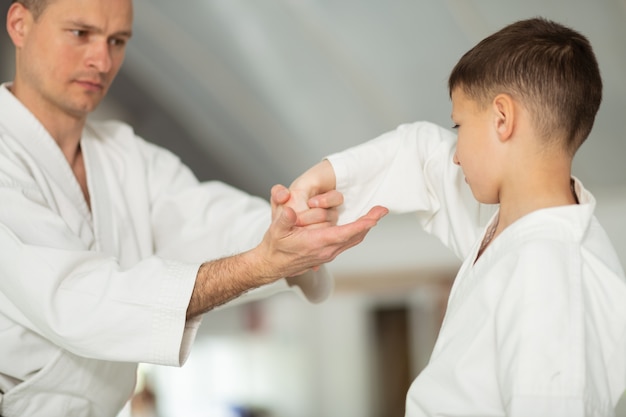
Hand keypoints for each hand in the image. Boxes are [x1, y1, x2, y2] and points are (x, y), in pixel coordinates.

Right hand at [259, 185, 387, 277]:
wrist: (272, 264)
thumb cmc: (274, 247)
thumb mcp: (275, 231)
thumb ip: (283, 220)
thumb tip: (290, 211)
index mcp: (318, 242)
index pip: (347, 232)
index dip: (364, 223)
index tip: (377, 214)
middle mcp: (327, 250)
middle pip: (356, 236)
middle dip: (370, 222)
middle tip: (382, 210)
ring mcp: (328, 254)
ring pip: (353, 240)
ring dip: (365, 228)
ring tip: (374, 215)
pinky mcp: (327, 254)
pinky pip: (347, 243)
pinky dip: (356, 232)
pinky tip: (359, 225)